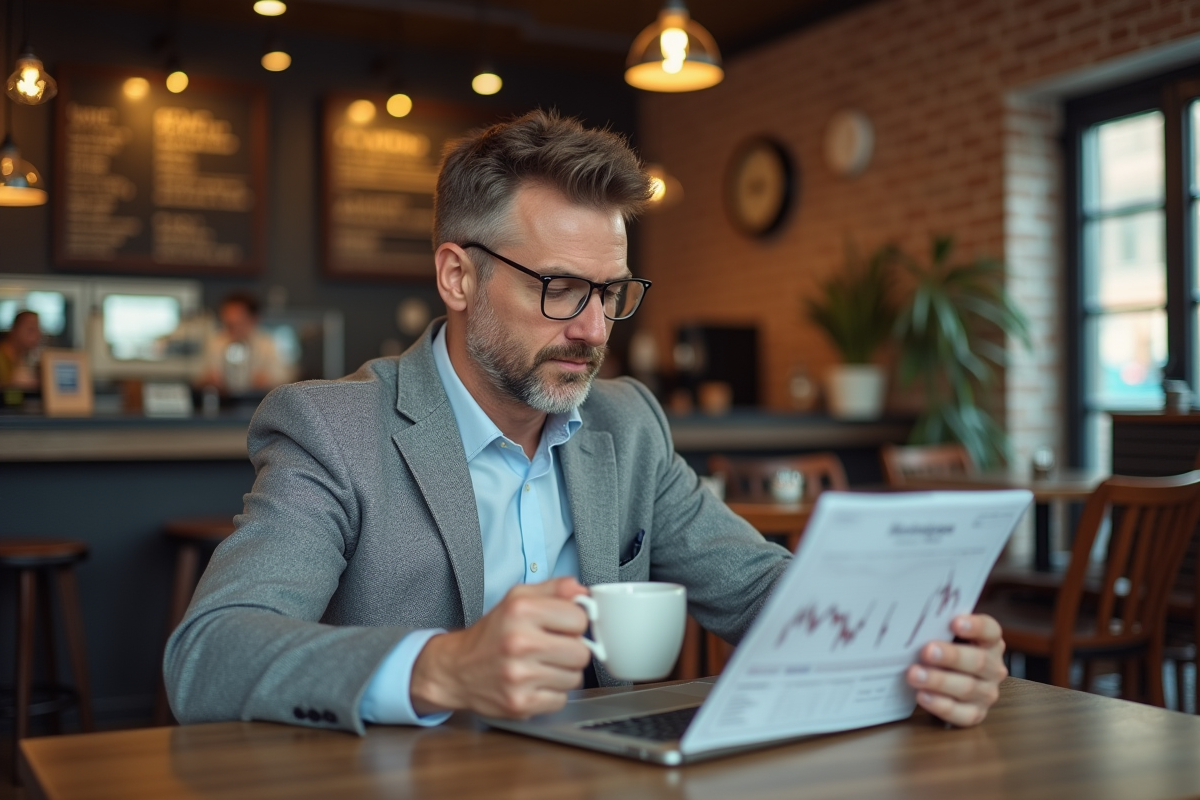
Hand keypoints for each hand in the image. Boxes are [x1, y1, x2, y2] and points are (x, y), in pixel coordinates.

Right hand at [409, 577, 591, 718]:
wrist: (456, 669)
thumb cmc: (491, 634)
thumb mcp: (518, 598)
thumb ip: (554, 589)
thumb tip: (583, 592)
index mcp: (521, 610)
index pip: (579, 619)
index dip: (574, 623)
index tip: (563, 626)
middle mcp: (519, 642)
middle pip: (581, 653)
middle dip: (572, 651)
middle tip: (553, 648)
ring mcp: (519, 676)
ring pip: (574, 679)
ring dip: (563, 673)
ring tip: (542, 665)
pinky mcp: (520, 703)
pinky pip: (560, 700)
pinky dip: (552, 694)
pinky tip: (535, 683)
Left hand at [906, 613, 1007, 726]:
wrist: (947, 681)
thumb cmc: (944, 649)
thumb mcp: (945, 634)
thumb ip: (939, 627)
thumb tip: (913, 617)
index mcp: (990, 642)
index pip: (990, 631)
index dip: (975, 626)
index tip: (955, 622)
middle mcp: (994, 668)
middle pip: (978, 661)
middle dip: (951, 656)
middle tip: (926, 651)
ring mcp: (987, 693)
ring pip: (967, 688)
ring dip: (939, 681)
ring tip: (914, 674)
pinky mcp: (976, 714)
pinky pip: (961, 713)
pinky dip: (940, 705)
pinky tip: (922, 696)